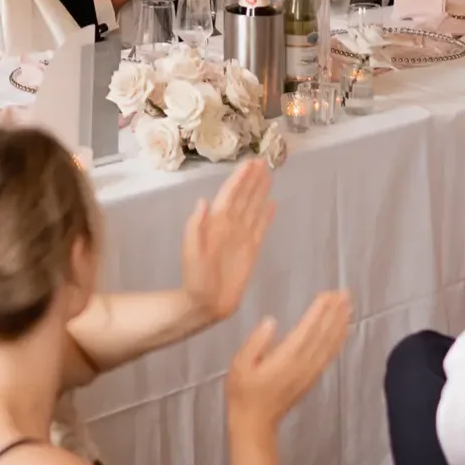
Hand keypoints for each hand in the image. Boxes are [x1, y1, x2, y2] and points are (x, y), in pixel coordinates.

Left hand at [181, 159, 274, 325]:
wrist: (205, 303)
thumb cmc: (195, 278)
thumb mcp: (191, 252)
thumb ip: (195, 227)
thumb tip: (203, 201)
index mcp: (215, 224)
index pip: (230, 195)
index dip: (240, 179)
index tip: (250, 163)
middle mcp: (230, 226)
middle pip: (243, 197)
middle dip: (252, 179)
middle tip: (262, 161)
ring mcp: (241, 237)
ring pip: (253, 208)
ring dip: (260, 191)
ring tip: (268, 174)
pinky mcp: (251, 250)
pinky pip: (261, 228)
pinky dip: (266, 216)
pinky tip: (272, 204)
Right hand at [226, 290, 351, 433]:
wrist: (255, 423)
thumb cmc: (243, 392)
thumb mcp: (240, 364)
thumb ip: (256, 342)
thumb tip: (271, 321)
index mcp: (286, 357)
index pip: (308, 329)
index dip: (320, 311)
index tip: (328, 294)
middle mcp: (303, 363)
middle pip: (323, 334)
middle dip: (334, 313)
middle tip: (345, 293)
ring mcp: (310, 372)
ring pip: (330, 345)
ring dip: (340, 325)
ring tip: (348, 307)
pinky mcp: (311, 378)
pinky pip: (329, 356)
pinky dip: (337, 342)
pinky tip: (341, 332)